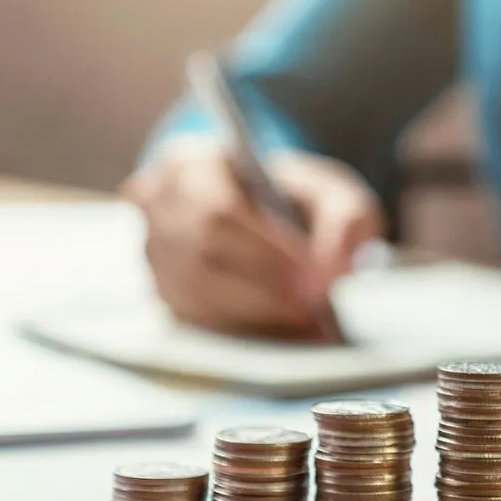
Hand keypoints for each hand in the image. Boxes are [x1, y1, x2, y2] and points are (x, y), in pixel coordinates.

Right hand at [122, 138, 381, 337]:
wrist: (262, 211)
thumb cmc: (292, 198)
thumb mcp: (331, 191)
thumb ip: (347, 217)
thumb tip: (339, 266)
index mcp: (191, 164)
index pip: (217, 213)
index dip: (266, 255)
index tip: (318, 281)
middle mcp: (157, 208)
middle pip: (201, 261)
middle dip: (266, 292)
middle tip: (318, 311)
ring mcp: (153, 256)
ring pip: (195, 300)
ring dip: (257, 319)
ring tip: (312, 327)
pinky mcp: (163, 296)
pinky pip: (197, 324)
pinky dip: (246, 334)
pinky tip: (288, 335)